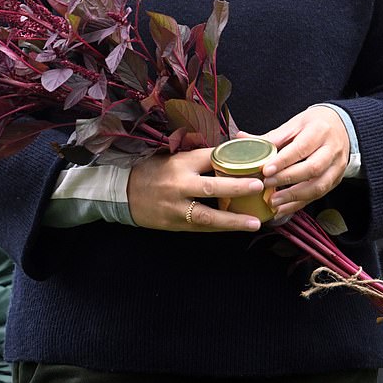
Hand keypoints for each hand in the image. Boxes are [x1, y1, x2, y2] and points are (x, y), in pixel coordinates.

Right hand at [127, 147, 263, 231]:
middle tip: (260, 185)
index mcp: (180, 162)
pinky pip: (202, 227)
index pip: (211, 157)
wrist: (123, 193)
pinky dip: (221, 228)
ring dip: (234, 219)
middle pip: (213, 185)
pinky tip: (238, 229)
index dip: (233, 157)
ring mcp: (177, 207)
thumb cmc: (152, 171)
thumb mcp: (172, 157)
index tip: (255, 159)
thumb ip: (197, 158)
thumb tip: (229, 153)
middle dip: (238, 186)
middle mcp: (179, 184)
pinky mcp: (175, 224)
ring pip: (209, 215)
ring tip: (255, 222)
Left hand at [242, 106, 349, 217]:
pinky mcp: (337, 180)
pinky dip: (300, 204)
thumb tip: (243, 138)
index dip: (283, 161)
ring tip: (274, 201)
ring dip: (294, 197)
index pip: (301, 148)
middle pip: (312, 168)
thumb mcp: (294, 124)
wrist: (341, 126)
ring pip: (318, 186)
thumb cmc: (313, 125)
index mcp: (319, 130)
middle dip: (287, 179)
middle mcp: (331, 149)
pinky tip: (283, 208)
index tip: (265, 170)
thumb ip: (271, 136)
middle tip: (266, 185)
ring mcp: (337, 166)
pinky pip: (319, 195)